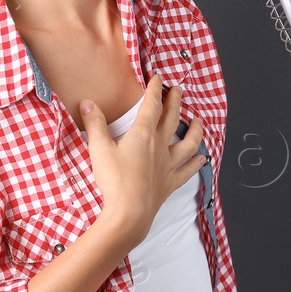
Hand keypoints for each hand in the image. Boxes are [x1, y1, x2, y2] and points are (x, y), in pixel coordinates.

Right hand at [77, 74, 205, 247]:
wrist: (129, 213)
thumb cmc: (114, 180)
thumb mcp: (98, 149)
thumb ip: (95, 124)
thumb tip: (88, 103)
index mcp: (143, 134)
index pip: (151, 106)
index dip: (155, 90)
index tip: (159, 78)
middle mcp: (160, 146)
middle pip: (172, 119)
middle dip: (175, 102)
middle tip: (179, 90)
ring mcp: (168, 165)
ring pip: (188, 143)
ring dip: (195, 130)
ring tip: (199, 120)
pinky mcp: (170, 182)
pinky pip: (188, 170)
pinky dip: (197, 162)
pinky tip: (202, 158)